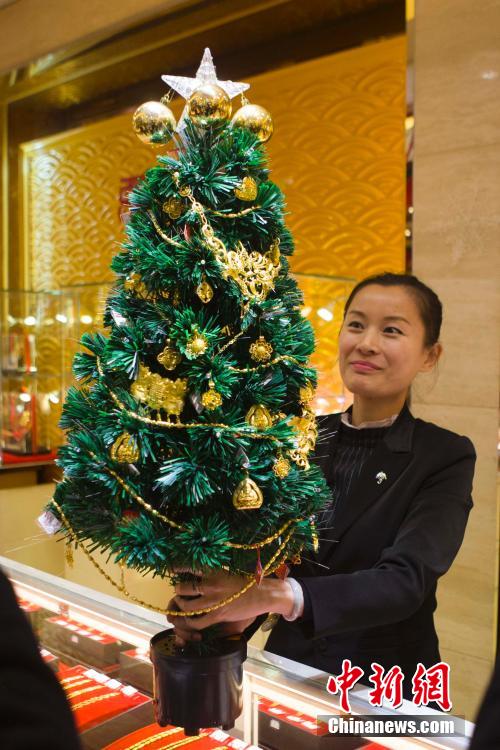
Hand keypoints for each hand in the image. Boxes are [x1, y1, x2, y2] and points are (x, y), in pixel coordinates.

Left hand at [166, 569, 293, 644]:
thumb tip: (196, 574)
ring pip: (187, 606)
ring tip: (181, 604)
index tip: (171, 568)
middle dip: (178, 590)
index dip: (177, 567)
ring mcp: (213, 601)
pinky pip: (197, 622)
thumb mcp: (228, 571)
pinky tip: (190, 619)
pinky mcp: (218, 615)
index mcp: (214, 571)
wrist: (263, 594)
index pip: (189, 566)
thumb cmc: (246, 581)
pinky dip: (190, 622)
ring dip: (181, 605)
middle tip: (179, 591)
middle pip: (183, 588)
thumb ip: (212, 574)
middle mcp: (211, 584)